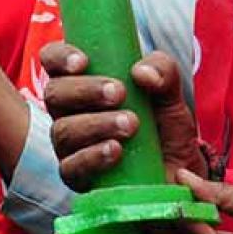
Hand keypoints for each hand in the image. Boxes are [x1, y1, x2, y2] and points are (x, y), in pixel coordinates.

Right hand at [41, 44, 205, 190]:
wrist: (180, 172)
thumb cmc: (164, 126)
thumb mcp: (170, 93)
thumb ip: (162, 71)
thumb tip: (142, 72)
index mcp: (81, 82)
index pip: (52, 60)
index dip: (59, 57)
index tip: (83, 62)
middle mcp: (68, 111)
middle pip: (54, 93)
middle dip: (85, 90)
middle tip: (119, 93)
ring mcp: (69, 145)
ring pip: (63, 130)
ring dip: (96, 124)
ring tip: (131, 124)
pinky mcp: (77, 176)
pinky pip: (70, 167)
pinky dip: (93, 156)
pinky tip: (116, 150)